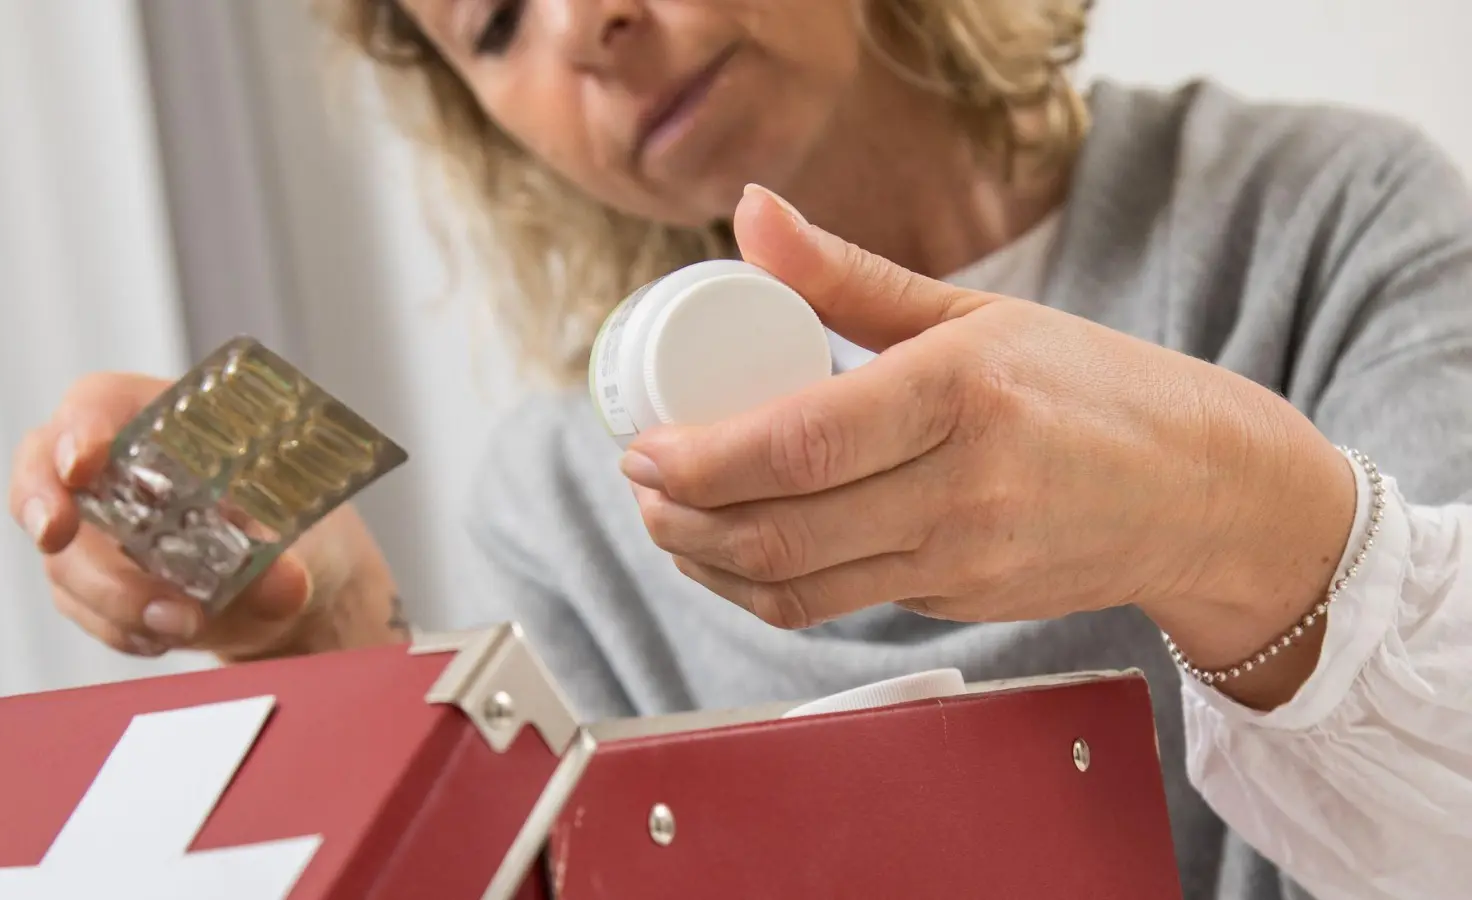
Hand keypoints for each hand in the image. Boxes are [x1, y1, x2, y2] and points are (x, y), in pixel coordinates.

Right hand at [8, 373, 399, 661]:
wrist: (289, 586)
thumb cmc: (290, 531)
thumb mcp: (300, 539)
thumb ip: (285, 561)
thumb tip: (284, 582)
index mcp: (165, 423)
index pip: (100, 402)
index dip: (80, 425)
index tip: (82, 463)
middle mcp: (115, 468)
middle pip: (42, 467)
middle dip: (42, 502)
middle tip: (58, 537)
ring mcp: (95, 527)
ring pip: (63, 556)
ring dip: (111, 596)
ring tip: (182, 623)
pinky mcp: (92, 582)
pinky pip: (82, 608)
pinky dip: (121, 628)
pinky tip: (166, 636)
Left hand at [623, 185, 1354, 704]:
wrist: (1205, 492)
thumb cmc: (1094, 388)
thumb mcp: (975, 312)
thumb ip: (846, 276)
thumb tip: (751, 215)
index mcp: (960, 394)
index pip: (796, 443)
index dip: (698, 459)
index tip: (643, 448)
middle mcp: (962, 489)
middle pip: (778, 529)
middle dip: (680, 520)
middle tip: (640, 488)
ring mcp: (962, 561)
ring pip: (795, 587)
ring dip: (709, 564)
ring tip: (669, 526)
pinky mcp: (959, 605)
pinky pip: (836, 607)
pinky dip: (766, 588)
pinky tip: (737, 553)